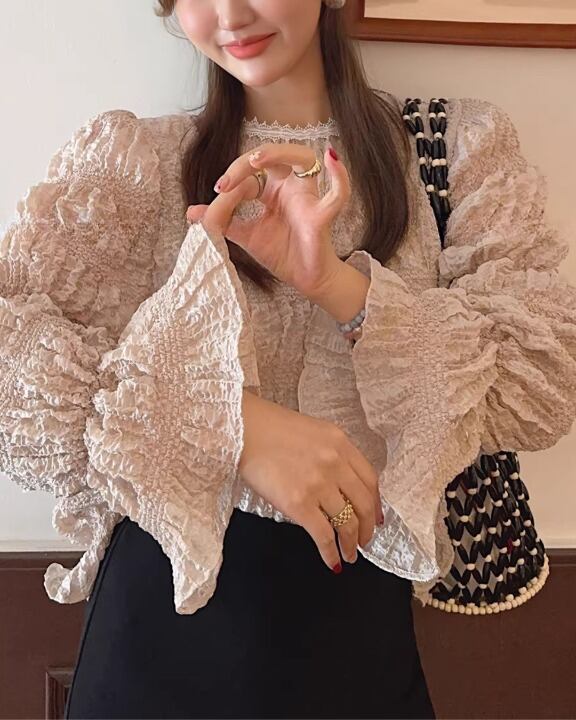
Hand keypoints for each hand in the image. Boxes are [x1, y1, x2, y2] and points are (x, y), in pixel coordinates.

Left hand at [186, 142, 351, 298]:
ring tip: (256, 160)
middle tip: (225, 184)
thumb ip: (221, 221)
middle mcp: (291, 186)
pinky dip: (340, 177)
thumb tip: (191, 212)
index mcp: (273, 189)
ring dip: (278, 154)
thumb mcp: (245, 235)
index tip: (215, 197)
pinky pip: (338, 194)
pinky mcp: (322, 216)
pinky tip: (331, 159)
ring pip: (303, 157)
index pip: (249, 175)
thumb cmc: (282, 254)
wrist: (305, 281)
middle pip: (272, 155)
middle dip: (244, 164)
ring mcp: (308, 197)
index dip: (231, 183)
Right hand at [239, 389, 384, 571]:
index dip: (376, 503)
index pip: (370, 480)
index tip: (375, 517)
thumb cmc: (271, 428)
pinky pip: (324, 536)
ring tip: (349, 555)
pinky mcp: (299, 503)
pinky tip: (332, 561)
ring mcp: (318, 484)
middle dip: (366, 529)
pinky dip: (331, 553)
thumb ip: (332, 454)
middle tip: (364, 541)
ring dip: (351, 545)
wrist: (244, 430)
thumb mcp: (314, 432)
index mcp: (340, 444)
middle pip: (364, 504)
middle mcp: (335, 463)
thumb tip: (341, 484)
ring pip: (347, 523)